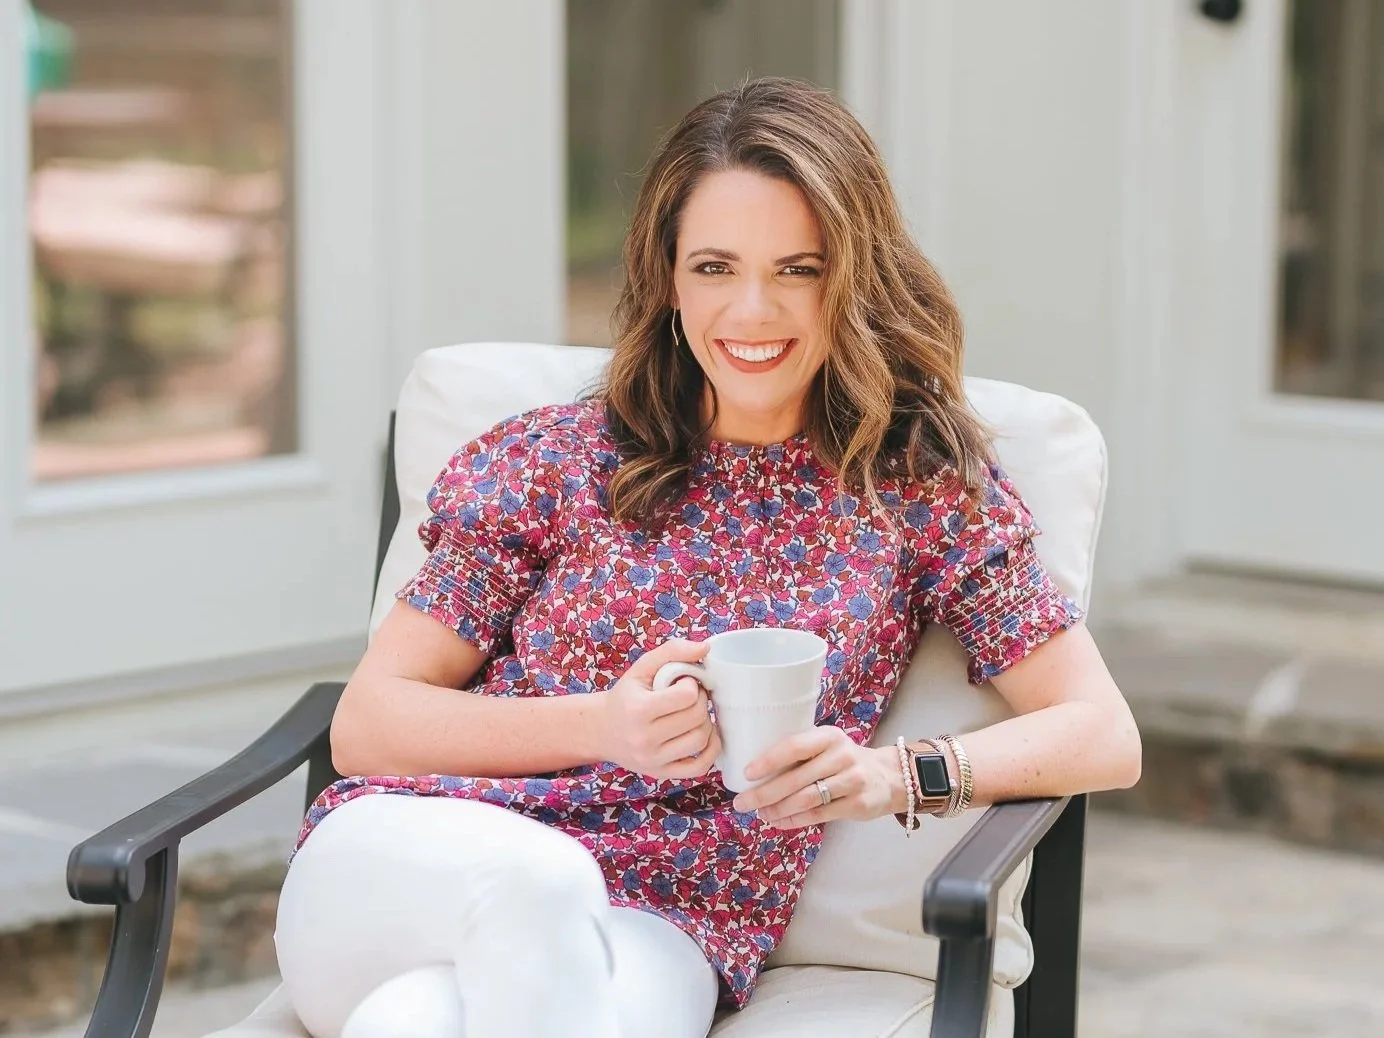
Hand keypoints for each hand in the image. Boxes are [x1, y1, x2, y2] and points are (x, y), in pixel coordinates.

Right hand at [596, 638, 722, 780]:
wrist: (602, 730)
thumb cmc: (626, 696)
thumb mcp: (642, 668)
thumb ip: (672, 651)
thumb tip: (705, 648)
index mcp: (638, 710)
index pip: (687, 695)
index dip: (692, 684)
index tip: (683, 683)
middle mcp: (644, 739)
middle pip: (697, 717)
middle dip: (701, 701)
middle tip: (692, 697)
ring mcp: (653, 760)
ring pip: (701, 740)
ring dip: (706, 723)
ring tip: (694, 714)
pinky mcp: (662, 773)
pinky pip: (700, 768)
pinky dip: (711, 750)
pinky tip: (704, 735)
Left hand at [730, 726, 902, 828]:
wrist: (889, 776)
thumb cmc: (844, 760)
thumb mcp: (827, 746)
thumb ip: (801, 753)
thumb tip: (754, 771)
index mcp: (828, 736)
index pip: (794, 746)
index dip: (768, 760)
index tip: (746, 773)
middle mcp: (841, 756)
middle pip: (796, 778)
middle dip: (764, 793)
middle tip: (742, 803)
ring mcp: (852, 780)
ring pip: (806, 799)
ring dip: (777, 810)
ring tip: (760, 814)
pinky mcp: (857, 804)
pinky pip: (818, 815)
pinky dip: (794, 821)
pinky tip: (779, 822)